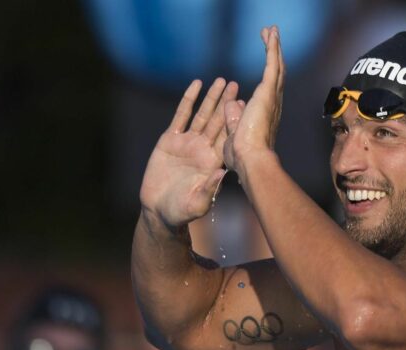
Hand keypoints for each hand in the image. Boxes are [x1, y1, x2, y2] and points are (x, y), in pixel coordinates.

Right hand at [140, 78, 238, 228]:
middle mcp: (202, 149)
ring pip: (201, 115)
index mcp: (213, 162)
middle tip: (237, 84)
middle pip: (217, 121)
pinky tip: (196, 85)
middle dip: (227, 103)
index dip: (236, 121)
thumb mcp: (197, 203)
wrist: (159, 210)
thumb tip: (222, 174)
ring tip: (221, 81)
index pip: (227, 138)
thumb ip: (209, 189)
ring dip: (211, 98)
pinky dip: (188, 100)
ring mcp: (186, 143)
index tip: (247, 105)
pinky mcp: (169, 140)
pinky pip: (180, 116)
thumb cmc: (181, 211)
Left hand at [223, 26, 285, 175]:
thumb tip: (232, 103)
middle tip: (271, 38)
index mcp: (264, 115)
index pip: (268, 90)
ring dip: (274, 47)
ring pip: (276, 67)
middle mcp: (273, 105)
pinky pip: (272, 65)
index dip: (268, 75)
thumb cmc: (242, 157)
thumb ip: (233, 117)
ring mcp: (272, 97)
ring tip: (271, 31)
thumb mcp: (232, 134)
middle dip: (274, 55)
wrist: (251, 160)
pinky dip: (272, 48)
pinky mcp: (268, 91)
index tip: (265, 64)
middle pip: (276, 74)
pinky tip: (271, 34)